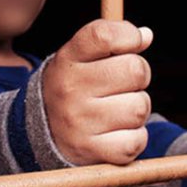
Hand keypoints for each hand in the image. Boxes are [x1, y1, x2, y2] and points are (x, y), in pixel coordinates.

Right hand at [42, 19, 153, 165]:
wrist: (40, 133)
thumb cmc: (75, 87)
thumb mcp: (81, 57)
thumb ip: (112, 41)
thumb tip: (146, 36)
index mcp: (67, 60)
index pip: (104, 35)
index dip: (129, 35)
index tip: (134, 42)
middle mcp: (69, 89)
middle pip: (136, 70)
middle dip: (139, 76)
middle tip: (124, 84)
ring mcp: (78, 122)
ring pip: (140, 107)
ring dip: (138, 109)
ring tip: (118, 110)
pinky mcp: (90, 151)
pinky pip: (136, 140)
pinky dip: (135, 137)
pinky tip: (117, 132)